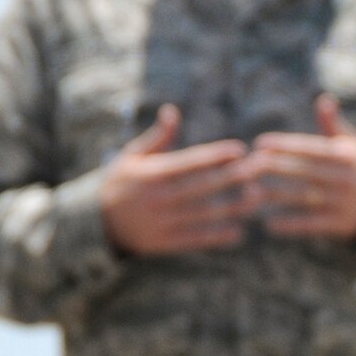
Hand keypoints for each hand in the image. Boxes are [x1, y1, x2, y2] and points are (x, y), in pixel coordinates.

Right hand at [100, 104, 251, 253]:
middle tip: (257, 170)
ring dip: (231, 207)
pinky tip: (239, 232)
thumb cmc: (120, 183)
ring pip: (202, 213)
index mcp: (152, 173)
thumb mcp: (131, 157)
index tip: (240, 149)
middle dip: (231, 177)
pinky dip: (217, 237)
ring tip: (256, 198)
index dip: (215, 155)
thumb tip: (173, 111)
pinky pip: (194, 240)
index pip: (189, 162)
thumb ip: (157, 138)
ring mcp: (161, 222)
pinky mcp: (164, 243)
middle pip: (200, 186)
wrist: (97, 223)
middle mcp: (157, 198)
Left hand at [242, 93, 355, 240]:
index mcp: (346, 156)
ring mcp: (344, 203)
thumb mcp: (352, 144)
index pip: (310, 149)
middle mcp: (346, 179)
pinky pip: (311, 224)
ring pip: (303, 198)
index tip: (260, 144)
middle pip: (304, 172)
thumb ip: (333, 124)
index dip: (285, 146)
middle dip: (274, 168)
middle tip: (248, 166)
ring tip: (249, 194)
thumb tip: (323, 100)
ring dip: (275, 196)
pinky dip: (290, 225)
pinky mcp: (341, 225)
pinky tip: (269, 224)